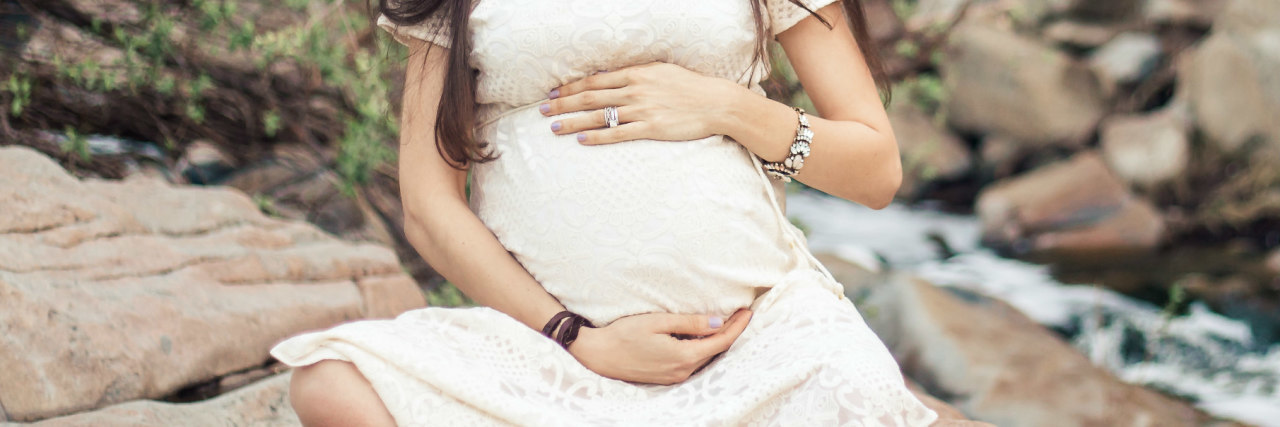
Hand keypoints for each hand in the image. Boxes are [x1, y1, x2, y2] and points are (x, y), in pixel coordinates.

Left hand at [539, 62, 742, 144]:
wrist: (715, 102)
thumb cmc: (689, 86)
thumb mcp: (660, 71)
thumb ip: (635, 75)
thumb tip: (610, 78)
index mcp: (636, 74)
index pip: (595, 81)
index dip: (571, 87)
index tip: (554, 94)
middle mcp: (634, 90)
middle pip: (590, 97)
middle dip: (563, 104)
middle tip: (543, 112)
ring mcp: (642, 110)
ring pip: (598, 116)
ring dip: (573, 122)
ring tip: (554, 128)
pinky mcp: (650, 128)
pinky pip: (617, 134)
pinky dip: (597, 137)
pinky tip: (581, 140)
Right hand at [568, 308, 752, 384]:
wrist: (599, 355)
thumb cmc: (624, 334)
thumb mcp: (658, 322)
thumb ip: (689, 323)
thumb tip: (717, 323)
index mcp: (684, 357)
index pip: (721, 342)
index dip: (737, 327)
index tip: (748, 312)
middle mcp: (683, 371)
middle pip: (716, 351)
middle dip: (730, 332)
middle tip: (740, 313)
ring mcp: (675, 377)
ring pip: (705, 357)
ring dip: (716, 341)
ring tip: (726, 322)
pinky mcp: (667, 377)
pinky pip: (692, 362)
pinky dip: (702, 348)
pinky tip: (702, 336)